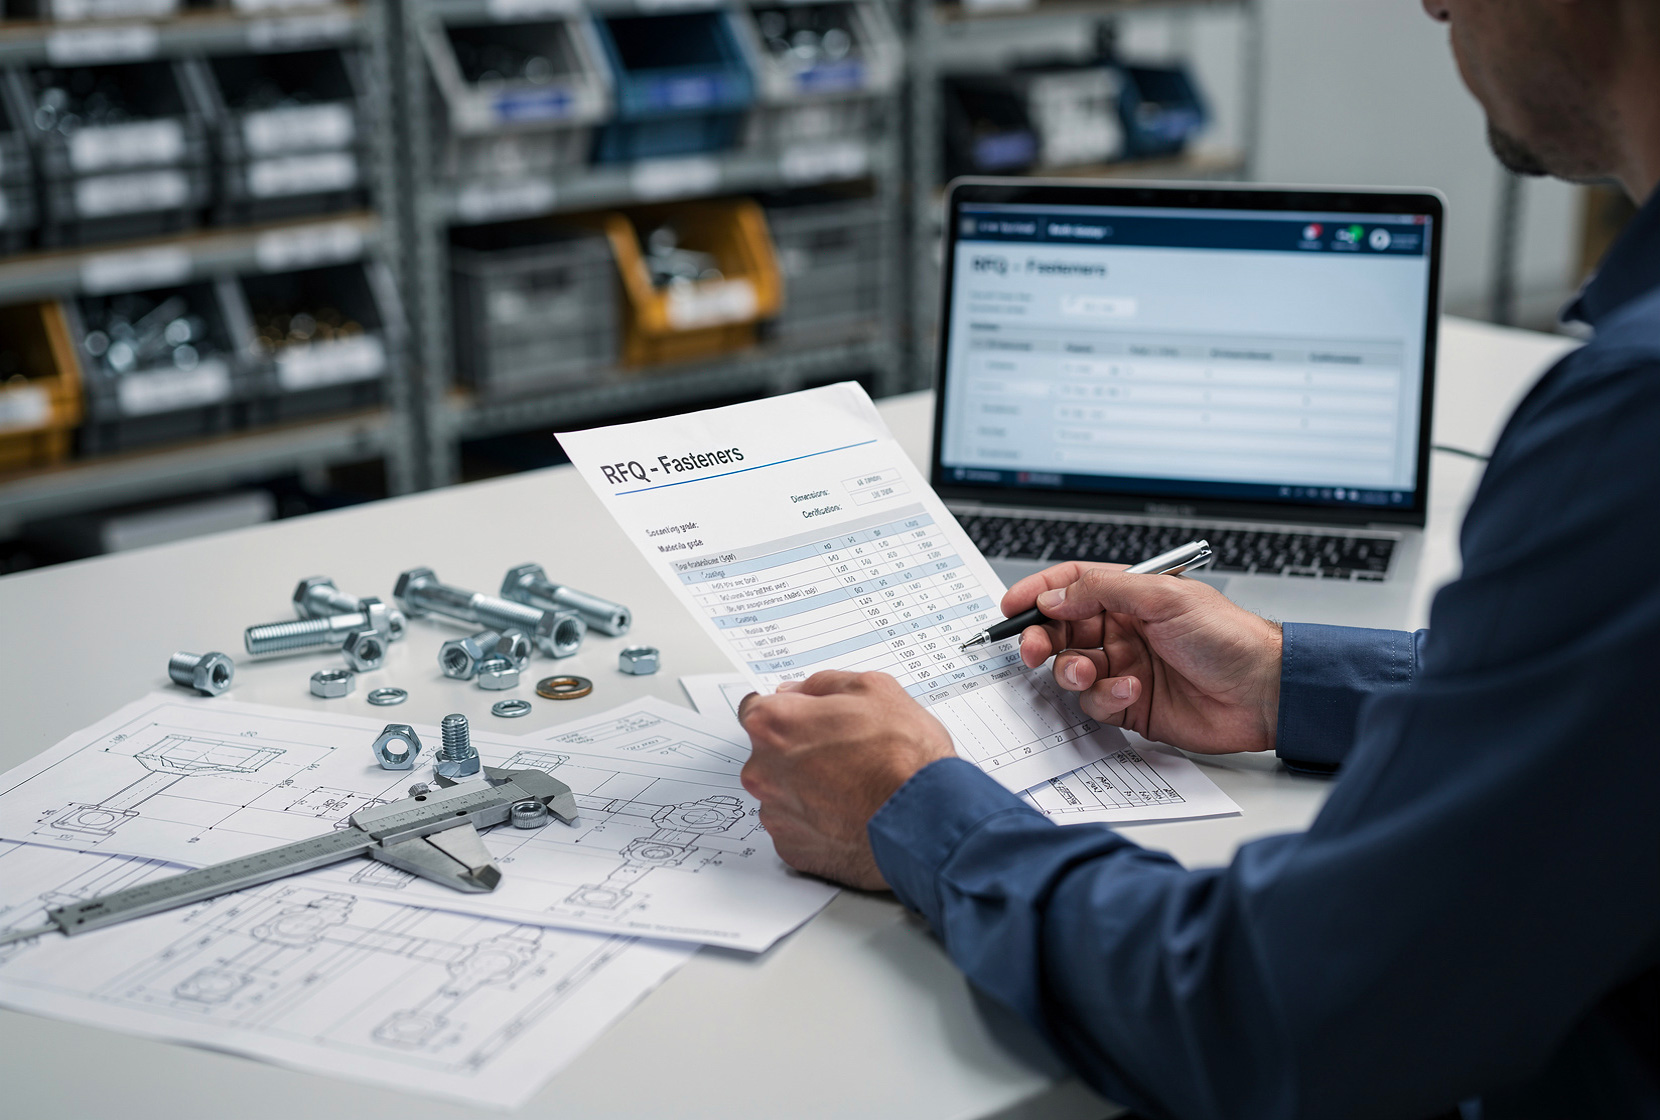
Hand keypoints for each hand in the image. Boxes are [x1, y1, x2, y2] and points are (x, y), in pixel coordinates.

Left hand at [738, 671, 955, 889]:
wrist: (924, 819)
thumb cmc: (903, 756)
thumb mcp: (873, 689)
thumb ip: (824, 684)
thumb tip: (800, 691)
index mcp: (774, 724)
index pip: (756, 710)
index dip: (788, 713)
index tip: (808, 720)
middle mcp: (763, 771)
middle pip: (769, 755)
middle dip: (798, 752)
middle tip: (843, 754)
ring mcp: (776, 814)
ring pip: (783, 793)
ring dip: (807, 789)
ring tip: (853, 788)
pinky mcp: (792, 849)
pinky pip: (797, 828)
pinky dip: (817, 823)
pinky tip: (850, 815)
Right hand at [1003, 562, 1282, 754]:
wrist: (1263, 691)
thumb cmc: (1228, 637)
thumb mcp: (1163, 597)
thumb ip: (1102, 591)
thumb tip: (1054, 597)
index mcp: (1130, 595)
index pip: (1071, 586)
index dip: (1038, 593)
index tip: (1012, 606)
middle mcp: (1123, 630)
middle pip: (1061, 630)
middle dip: (1041, 638)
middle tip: (1033, 649)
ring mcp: (1125, 667)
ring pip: (1071, 669)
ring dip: (1073, 671)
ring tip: (1090, 672)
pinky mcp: (1131, 705)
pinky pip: (1095, 702)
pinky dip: (1105, 697)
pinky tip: (1132, 692)